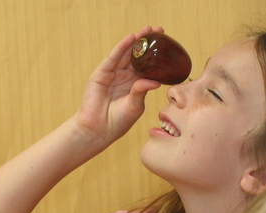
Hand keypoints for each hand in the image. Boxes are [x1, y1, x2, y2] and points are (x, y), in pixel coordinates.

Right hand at [72, 26, 163, 147]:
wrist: (98, 130)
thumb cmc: (117, 122)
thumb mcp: (135, 106)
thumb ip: (142, 91)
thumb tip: (156, 81)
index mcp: (134, 85)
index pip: (147, 66)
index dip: (156, 56)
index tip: (167, 45)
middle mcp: (124, 78)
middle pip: (137, 57)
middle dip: (147, 44)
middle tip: (159, 31)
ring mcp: (112, 75)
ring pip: (125, 54)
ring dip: (136, 41)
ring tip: (147, 30)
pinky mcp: (101, 75)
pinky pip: (112, 58)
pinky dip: (121, 47)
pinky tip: (131, 38)